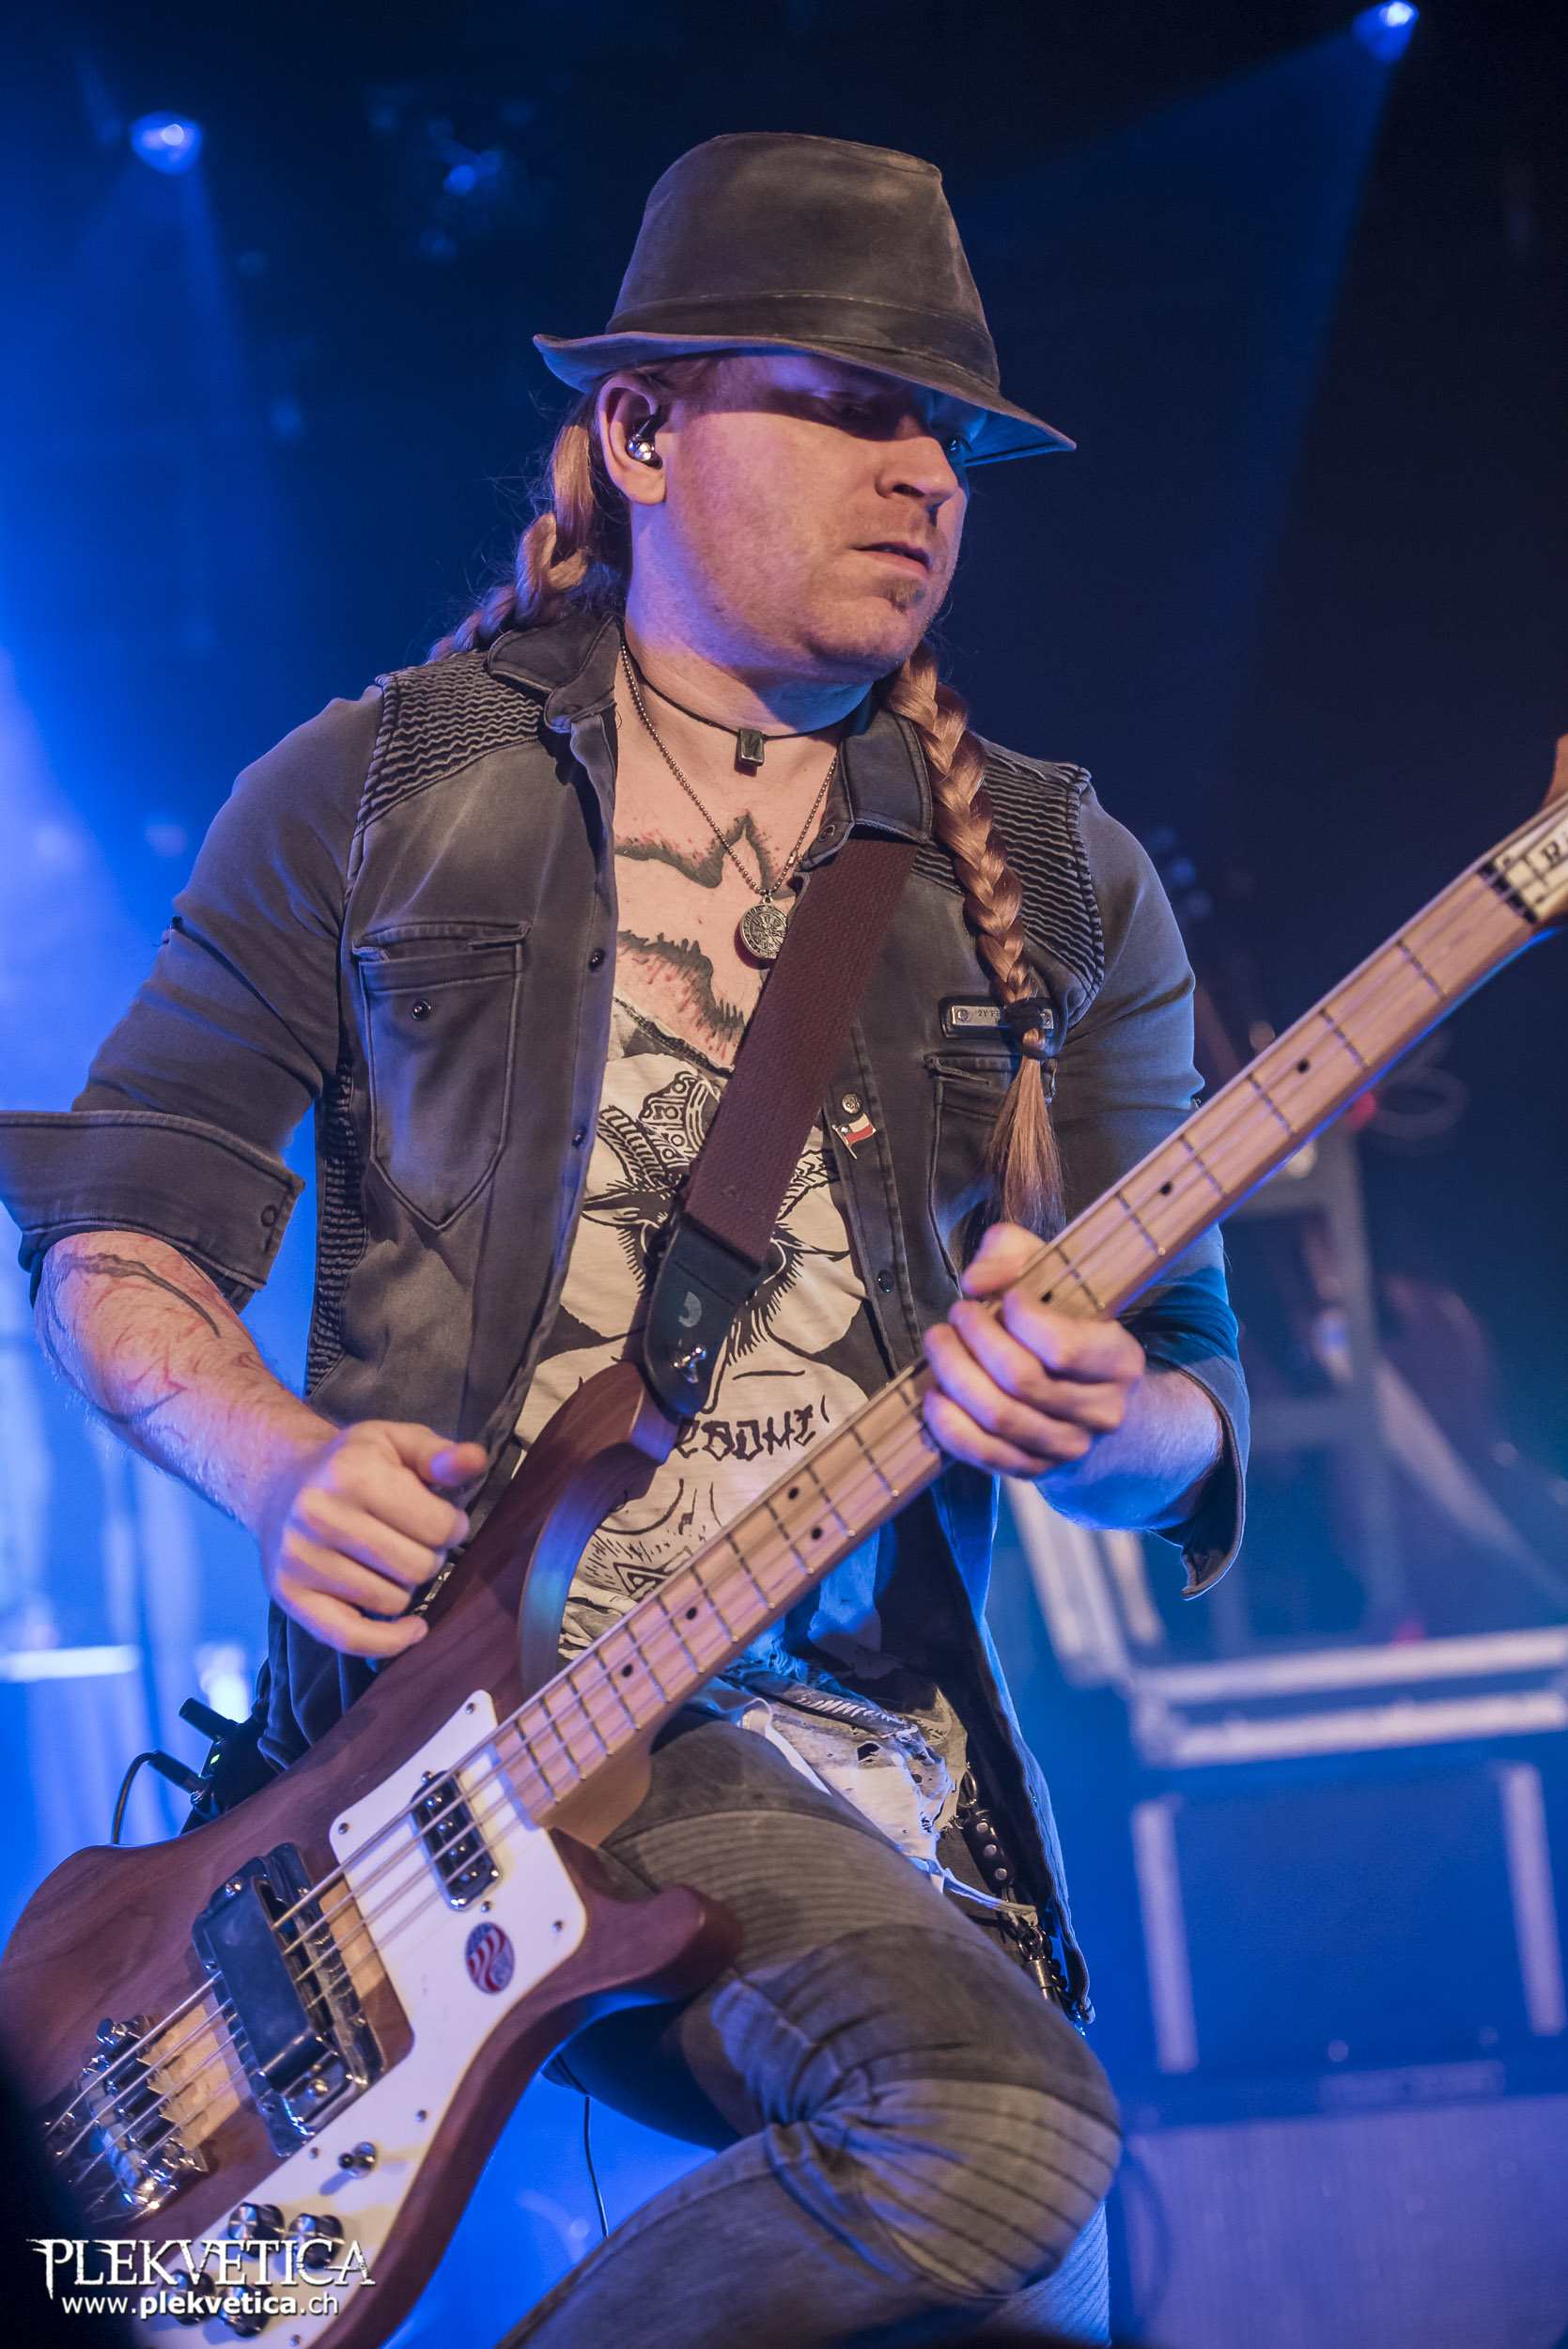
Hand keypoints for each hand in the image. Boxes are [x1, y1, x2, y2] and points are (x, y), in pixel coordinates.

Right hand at [255, 1421, 488, 1657]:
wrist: (279, 1483)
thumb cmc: (350, 1463)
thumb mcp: (395, 1441)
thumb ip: (438, 1453)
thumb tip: (473, 1461)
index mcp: (352, 1473)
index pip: (437, 1526)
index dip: (453, 1527)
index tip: (443, 1522)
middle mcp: (320, 1516)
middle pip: (417, 1568)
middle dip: (429, 1557)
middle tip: (416, 1542)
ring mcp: (301, 1559)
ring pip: (392, 1601)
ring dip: (405, 1587)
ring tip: (391, 1561)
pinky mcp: (290, 1594)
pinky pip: (351, 1637)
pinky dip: (389, 1641)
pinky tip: (412, 1629)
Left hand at [923, 1222, 1147, 1480]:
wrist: (1089, 1396)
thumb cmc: (1063, 1322)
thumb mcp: (1050, 1271)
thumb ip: (1012, 1253)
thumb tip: (977, 1281)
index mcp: (1119, 1361)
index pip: (1064, 1348)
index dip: (1022, 1320)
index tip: (1006, 1299)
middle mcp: (1102, 1411)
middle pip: (1022, 1381)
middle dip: (975, 1341)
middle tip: (957, 1315)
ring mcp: (1068, 1446)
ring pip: (1000, 1417)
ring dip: (955, 1376)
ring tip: (939, 1343)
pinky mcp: (1034, 1469)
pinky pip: (985, 1454)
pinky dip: (950, 1426)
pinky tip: (933, 1395)